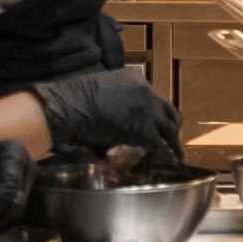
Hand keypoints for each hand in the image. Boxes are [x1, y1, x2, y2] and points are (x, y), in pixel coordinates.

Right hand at [31, 68, 183, 169]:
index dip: (155, 114)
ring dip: (172, 142)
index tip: (156, 125)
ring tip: (175, 155)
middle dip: (170, 127)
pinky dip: (166, 154)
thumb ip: (113, 109)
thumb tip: (114, 129)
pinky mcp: (145, 129)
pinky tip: (169, 162)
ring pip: (169, 127)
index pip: (153, 98)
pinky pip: (161, 144)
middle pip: (167, 111)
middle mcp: (145, 90)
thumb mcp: (99, 96)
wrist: (67, 107)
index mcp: (134, 79)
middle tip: (171, 141)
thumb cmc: (72, 103)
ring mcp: (148, 108)